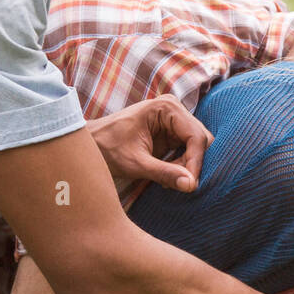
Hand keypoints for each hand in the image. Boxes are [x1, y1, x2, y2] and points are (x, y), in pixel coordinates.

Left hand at [86, 94, 212, 190]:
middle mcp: (175, 110)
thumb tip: (191, 185)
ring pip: (197, 148)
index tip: (190, 184)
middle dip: (192, 164)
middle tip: (176, 182)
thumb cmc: (107, 148)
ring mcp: (175, 121)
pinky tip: (166, 174)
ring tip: (167, 179)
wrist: (92, 145)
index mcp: (167, 107)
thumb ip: (164, 173)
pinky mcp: (173, 134)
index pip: (196, 136)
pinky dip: (182, 166)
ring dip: (187, 167)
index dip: (196, 162)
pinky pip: (189, 152)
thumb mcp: (135, 163)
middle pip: (201, 141)